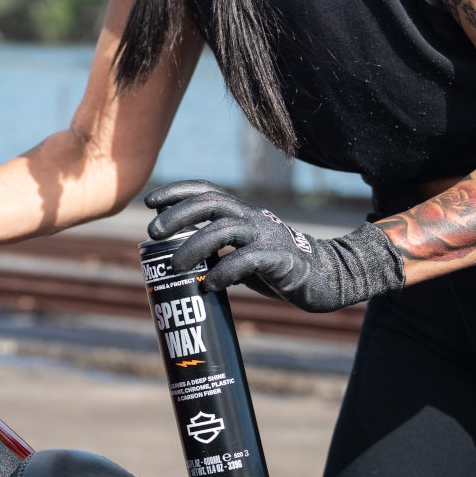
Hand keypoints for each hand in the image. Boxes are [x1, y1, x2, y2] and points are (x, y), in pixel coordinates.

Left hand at [144, 180, 403, 312]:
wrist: (326, 278)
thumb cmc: (276, 266)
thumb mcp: (241, 252)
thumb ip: (216, 251)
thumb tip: (175, 262)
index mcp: (242, 214)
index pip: (206, 191)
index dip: (177, 192)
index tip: (149, 201)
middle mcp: (253, 218)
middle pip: (211, 204)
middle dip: (179, 214)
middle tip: (154, 232)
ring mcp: (267, 237)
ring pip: (225, 230)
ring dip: (195, 246)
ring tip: (175, 266)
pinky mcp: (280, 260)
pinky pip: (247, 260)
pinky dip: (224, 271)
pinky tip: (209, 285)